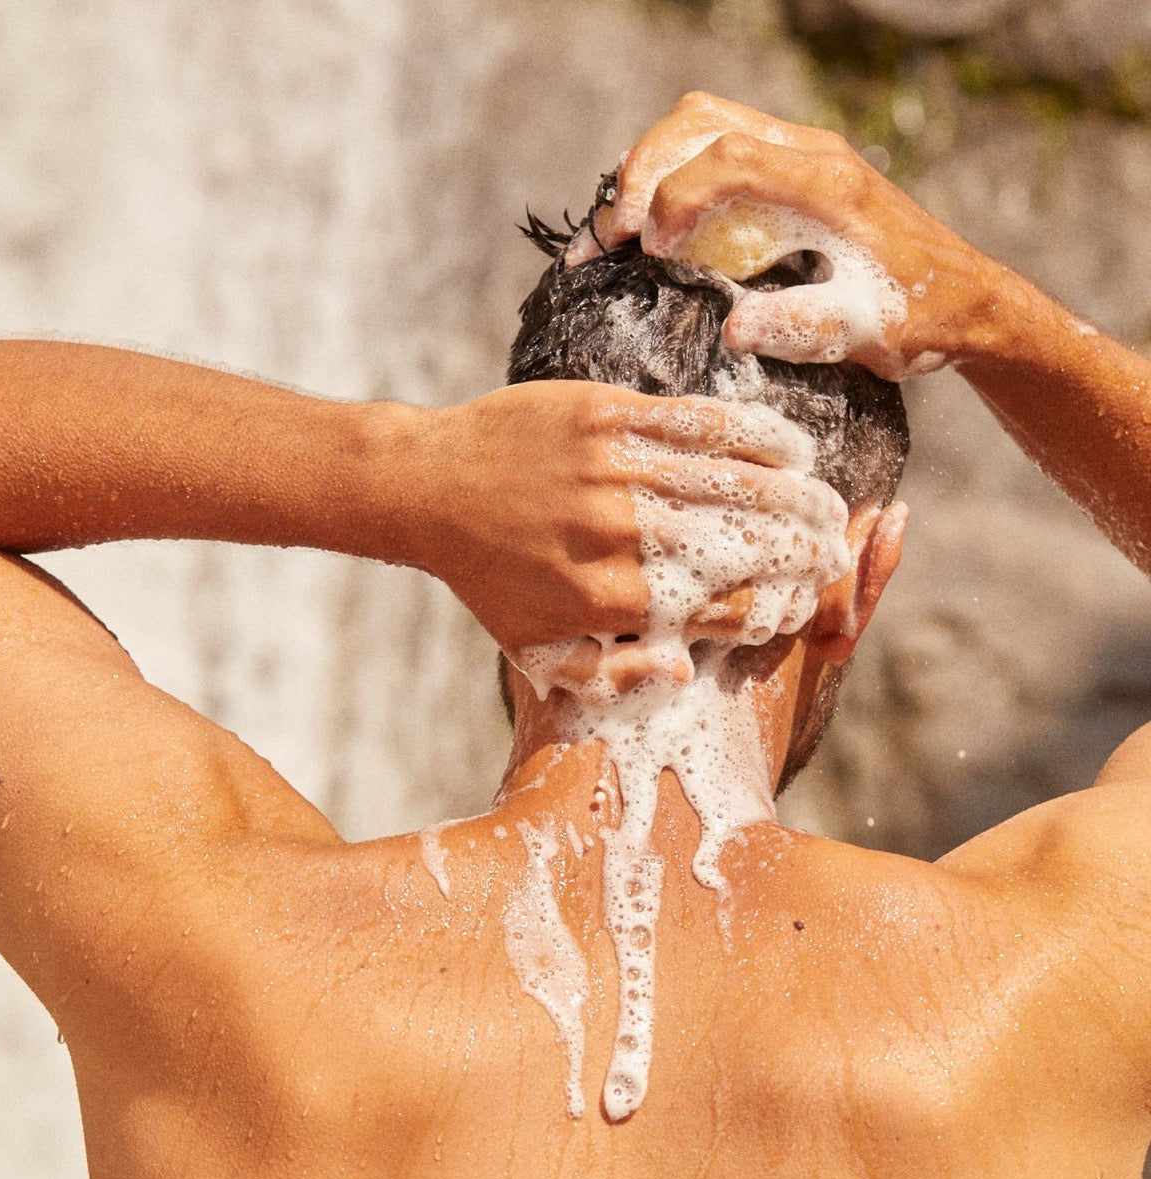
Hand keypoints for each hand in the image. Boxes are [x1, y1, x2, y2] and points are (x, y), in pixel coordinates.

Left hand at [410, 381, 846, 655]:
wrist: (431, 488)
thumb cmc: (488, 576)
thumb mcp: (535, 651)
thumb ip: (609, 677)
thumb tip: (686, 673)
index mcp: (611, 601)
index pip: (724, 608)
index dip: (776, 607)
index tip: (798, 604)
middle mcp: (620, 536)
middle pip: (745, 544)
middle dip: (807, 552)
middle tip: (835, 553)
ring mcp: (615, 469)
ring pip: (734, 481)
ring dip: (796, 495)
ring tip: (829, 506)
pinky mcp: (606, 414)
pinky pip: (700, 422)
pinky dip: (755, 435)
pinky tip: (789, 448)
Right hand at [568, 92, 1010, 379]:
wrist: (965, 302)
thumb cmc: (918, 319)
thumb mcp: (867, 333)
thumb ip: (804, 326)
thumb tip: (733, 331)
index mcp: (828, 185)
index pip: (729, 159)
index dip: (675, 197)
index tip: (651, 251)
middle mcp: (811, 154)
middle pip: (701, 123)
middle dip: (641, 173)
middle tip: (608, 238)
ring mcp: (798, 157)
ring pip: (701, 125)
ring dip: (649, 170)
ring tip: (616, 233)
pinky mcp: (789, 173)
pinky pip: (713, 148)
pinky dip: (669, 178)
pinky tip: (649, 228)